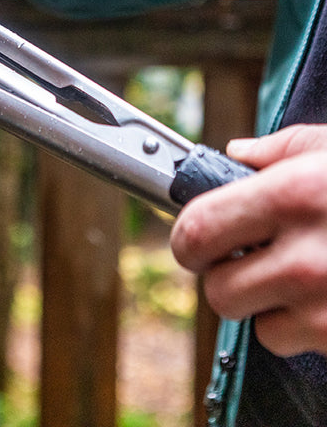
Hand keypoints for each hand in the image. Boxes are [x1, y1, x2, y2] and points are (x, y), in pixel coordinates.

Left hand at [171, 124, 326, 356]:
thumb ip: (278, 151)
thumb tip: (234, 154)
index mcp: (292, 195)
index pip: (198, 230)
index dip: (186, 238)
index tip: (193, 239)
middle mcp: (308, 257)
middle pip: (218, 292)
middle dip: (224, 277)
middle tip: (245, 259)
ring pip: (256, 325)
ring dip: (266, 305)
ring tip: (299, 276)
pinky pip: (296, 344)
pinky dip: (302, 327)